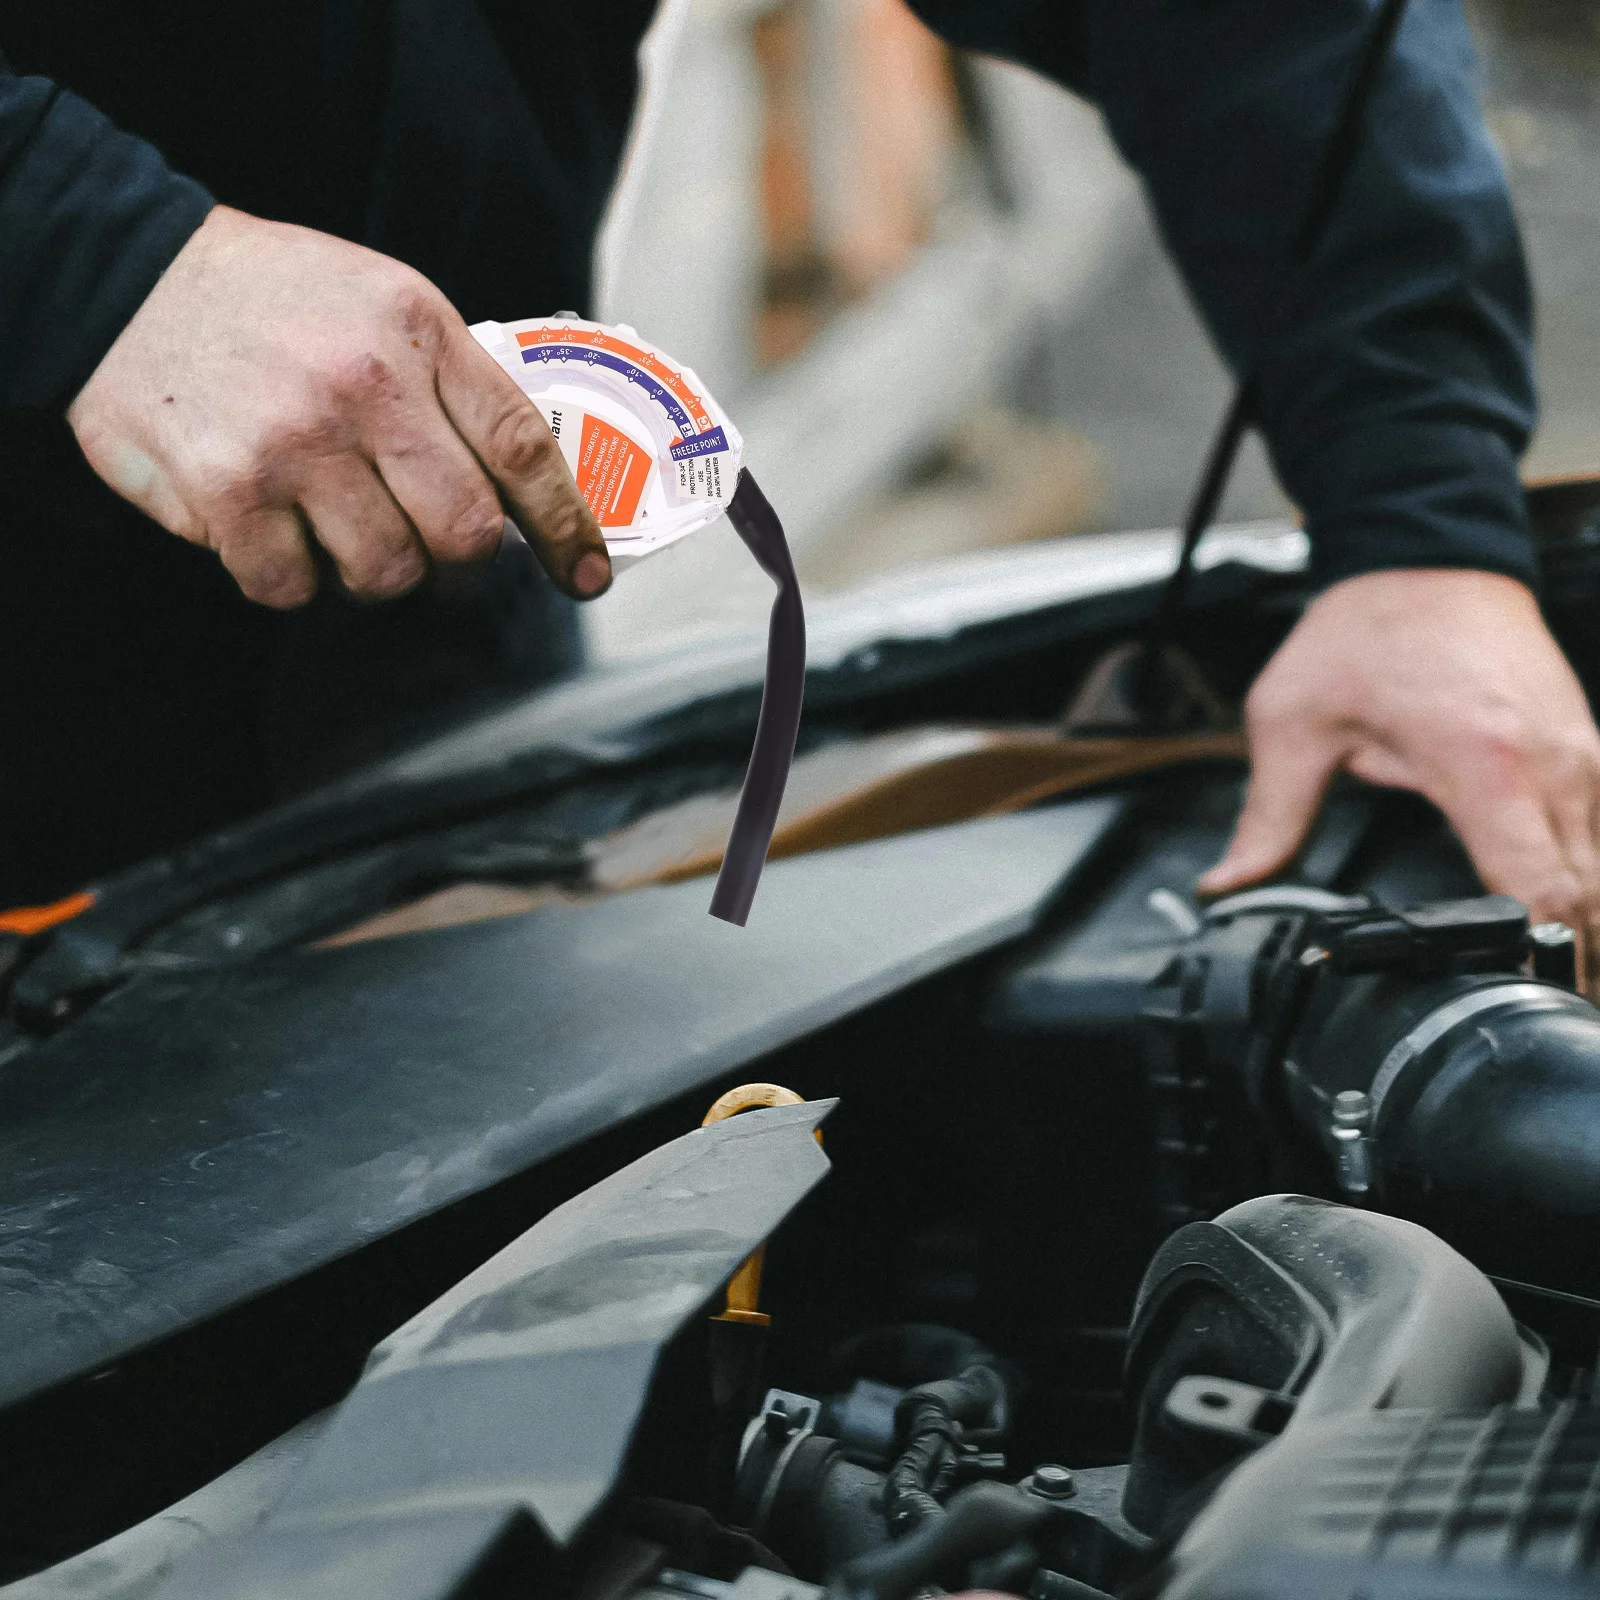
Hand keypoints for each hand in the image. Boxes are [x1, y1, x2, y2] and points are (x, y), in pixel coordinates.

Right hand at [67, 206, 611, 607]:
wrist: (127, 275)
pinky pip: (294, 589)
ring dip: (370, 571)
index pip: (522, 449)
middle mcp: (364, 387)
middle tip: (430, 546)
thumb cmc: (277, 303)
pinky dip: (290, 575)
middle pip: (464, 536)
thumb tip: (524, 499)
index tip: (587, 576)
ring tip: (337, 522)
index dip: (564, 527)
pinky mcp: (226, 491)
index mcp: (419, 332)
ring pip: (386, 575)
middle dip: (456, 562)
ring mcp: (294, 442)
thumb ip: (455, 388)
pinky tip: (272, 524)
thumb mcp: (387, 305)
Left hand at [1199, 568, 1599, 984]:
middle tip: (1542, 1026)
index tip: (1514, 1000)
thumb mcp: (1292, 723)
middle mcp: (1556, 767)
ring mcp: (1586, 758)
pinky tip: (1573, 931)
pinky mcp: (1591, 752)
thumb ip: (1269, 816)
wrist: (1429, 555)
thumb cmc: (1366, 632)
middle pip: (1592, 901)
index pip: (1539, 890)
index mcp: (1485, 766)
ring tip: (1560, 993)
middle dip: (1574, 968)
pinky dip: (1595, 889)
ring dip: (1592, 935)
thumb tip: (1225, 886)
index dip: (1534, 958)